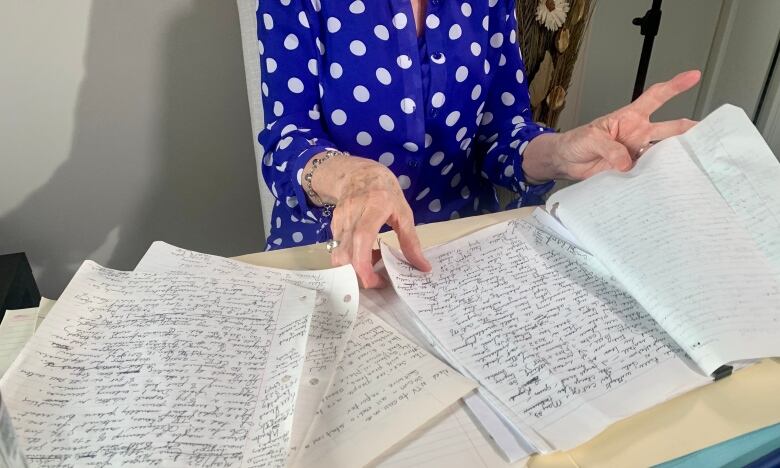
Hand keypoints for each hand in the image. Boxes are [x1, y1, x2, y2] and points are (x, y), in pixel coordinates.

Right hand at [309, 155, 430, 287]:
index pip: (362, 239)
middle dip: (357, 274)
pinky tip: (364, 253)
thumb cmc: (385, 190)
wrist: (358, 172)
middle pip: (345, 252)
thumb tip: (422, 266)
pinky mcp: (333, 225)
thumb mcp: (404, 212)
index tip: (375, 281)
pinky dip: (350, 258)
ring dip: (353, 267)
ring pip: (338, 254)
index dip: (364, 264)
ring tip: (372, 264)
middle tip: (376, 280)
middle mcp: (352, 214)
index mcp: (374, 207)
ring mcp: (339, 219)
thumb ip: (411, 241)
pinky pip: (338, 248)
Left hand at [524, 70, 700, 180]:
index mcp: (631, 117)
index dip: (675, 86)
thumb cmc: (577, 141)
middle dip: (691, 130)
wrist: (566, 162)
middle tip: (709, 135)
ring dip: (677, 158)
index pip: (656, 97)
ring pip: (665, 153)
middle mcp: (639, 134)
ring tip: (694, 163)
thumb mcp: (591, 138)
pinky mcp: (632, 170)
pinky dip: (657, 177)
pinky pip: (649, 173)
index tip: (694, 76)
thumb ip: (609, 148)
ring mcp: (637, 152)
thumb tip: (627, 163)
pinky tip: (667, 182)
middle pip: (671, 128)